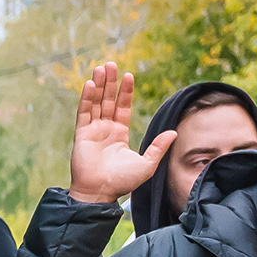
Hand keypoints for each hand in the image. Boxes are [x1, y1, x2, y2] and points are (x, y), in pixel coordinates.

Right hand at [69, 60, 171, 206]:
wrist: (101, 192)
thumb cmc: (123, 182)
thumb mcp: (147, 163)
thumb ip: (158, 147)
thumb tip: (174, 131)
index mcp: (119, 134)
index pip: (122, 107)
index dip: (125, 91)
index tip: (128, 76)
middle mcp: (105, 129)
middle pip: (107, 100)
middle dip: (110, 82)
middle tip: (111, 64)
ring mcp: (92, 131)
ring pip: (95, 102)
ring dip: (98, 85)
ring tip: (101, 67)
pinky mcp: (82, 134)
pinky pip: (84, 112)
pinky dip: (87, 98)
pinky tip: (90, 84)